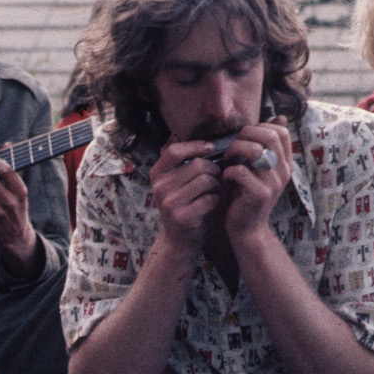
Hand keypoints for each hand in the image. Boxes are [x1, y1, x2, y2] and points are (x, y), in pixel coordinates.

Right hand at [147, 137, 235, 258]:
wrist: (179, 240)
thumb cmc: (182, 205)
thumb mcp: (172, 182)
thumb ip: (174, 160)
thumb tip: (174, 133)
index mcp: (157, 174)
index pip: (175, 151)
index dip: (195, 146)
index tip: (210, 148)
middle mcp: (160, 187)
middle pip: (197, 165)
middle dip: (213, 169)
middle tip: (216, 178)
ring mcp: (170, 203)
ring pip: (206, 180)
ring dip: (216, 185)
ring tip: (214, 191)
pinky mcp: (182, 217)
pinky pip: (209, 199)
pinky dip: (216, 200)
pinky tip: (212, 203)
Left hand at [214, 121, 291, 245]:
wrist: (247, 230)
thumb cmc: (246, 195)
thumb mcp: (258, 168)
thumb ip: (264, 146)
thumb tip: (279, 117)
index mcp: (285, 163)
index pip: (280, 131)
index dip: (260, 128)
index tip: (245, 138)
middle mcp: (284, 172)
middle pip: (269, 137)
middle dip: (245, 136)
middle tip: (232, 148)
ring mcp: (274, 184)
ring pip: (256, 151)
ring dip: (235, 151)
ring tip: (228, 161)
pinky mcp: (260, 195)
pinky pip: (241, 172)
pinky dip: (229, 171)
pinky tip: (226, 178)